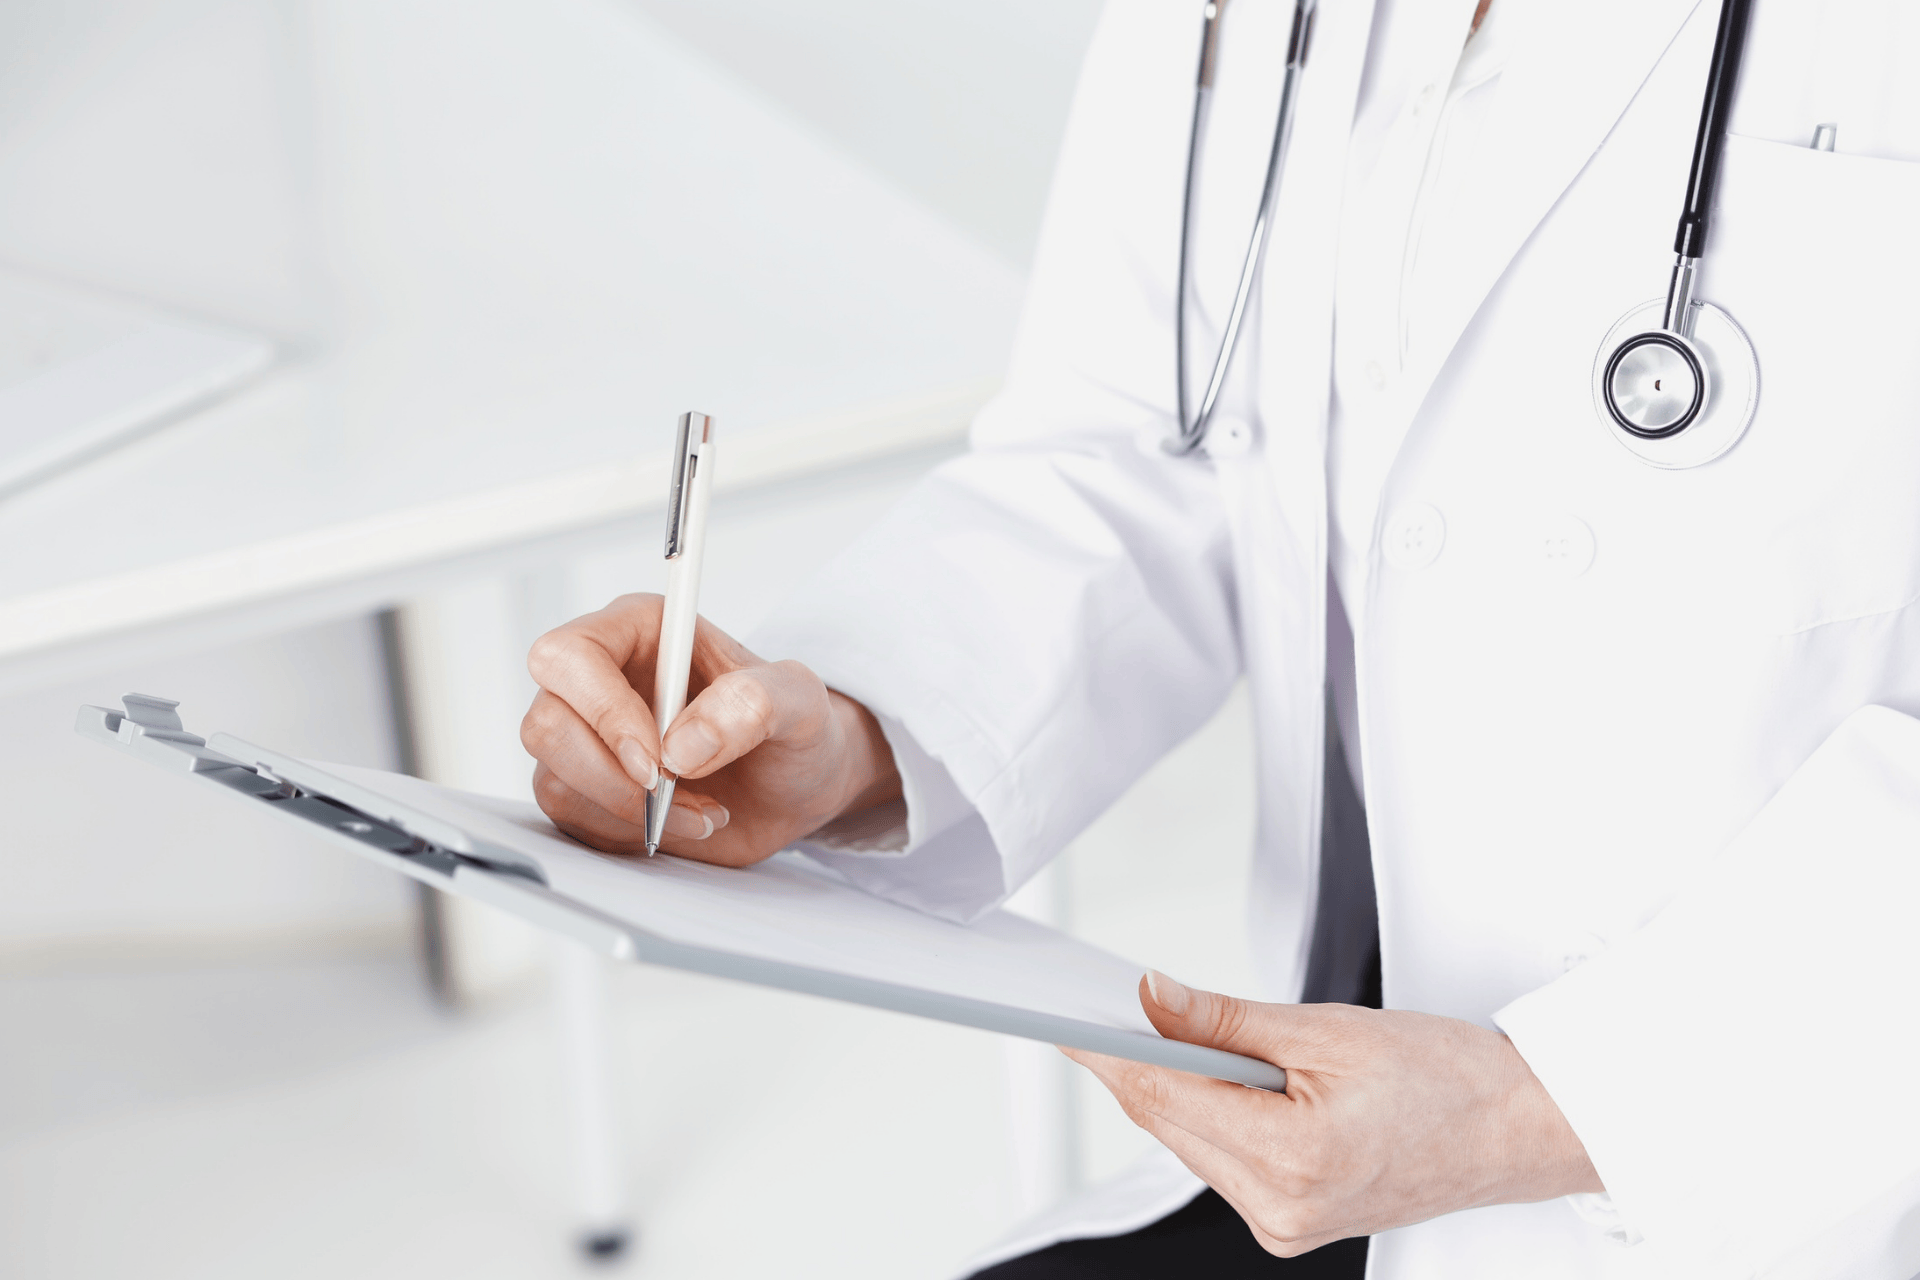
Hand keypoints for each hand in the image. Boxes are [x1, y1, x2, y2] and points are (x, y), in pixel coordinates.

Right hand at [520, 593, 900, 862]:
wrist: (797, 786)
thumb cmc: (794, 728)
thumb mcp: (800, 702)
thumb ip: (753, 703)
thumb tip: (683, 744)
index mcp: (640, 630)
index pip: (569, 656)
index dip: (601, 710)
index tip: (657, 759)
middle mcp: (601, 678)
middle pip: (545, 724)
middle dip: (611, 775)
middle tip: (674, 791)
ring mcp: (588, 736)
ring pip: (554, 779)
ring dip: (631, 811)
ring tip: (701, 809)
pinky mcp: (588, 789)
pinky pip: (574, 819)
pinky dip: (629, 834)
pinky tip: (682, 822)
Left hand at [1064, 973, 1601, 1254]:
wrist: (1520, 1130)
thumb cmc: (1451, 1080)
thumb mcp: (1329, 1030)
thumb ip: (1226, 1020)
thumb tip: (1152, 999)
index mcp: (1292, 1160)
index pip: (1163, 1096)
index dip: (1107, 1049)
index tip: (1065, 1016)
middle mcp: (1280, 1210)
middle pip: (1169, 1122)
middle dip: (1136, 1060)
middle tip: (1111, 1004)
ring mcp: (1284, 1227)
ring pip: (1190, 1142)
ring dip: (1176, 1088)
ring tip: (1178, 1032)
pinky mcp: (1289, 1225)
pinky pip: (1222, 1161)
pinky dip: (1211, 1115)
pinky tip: (1220, 1078)